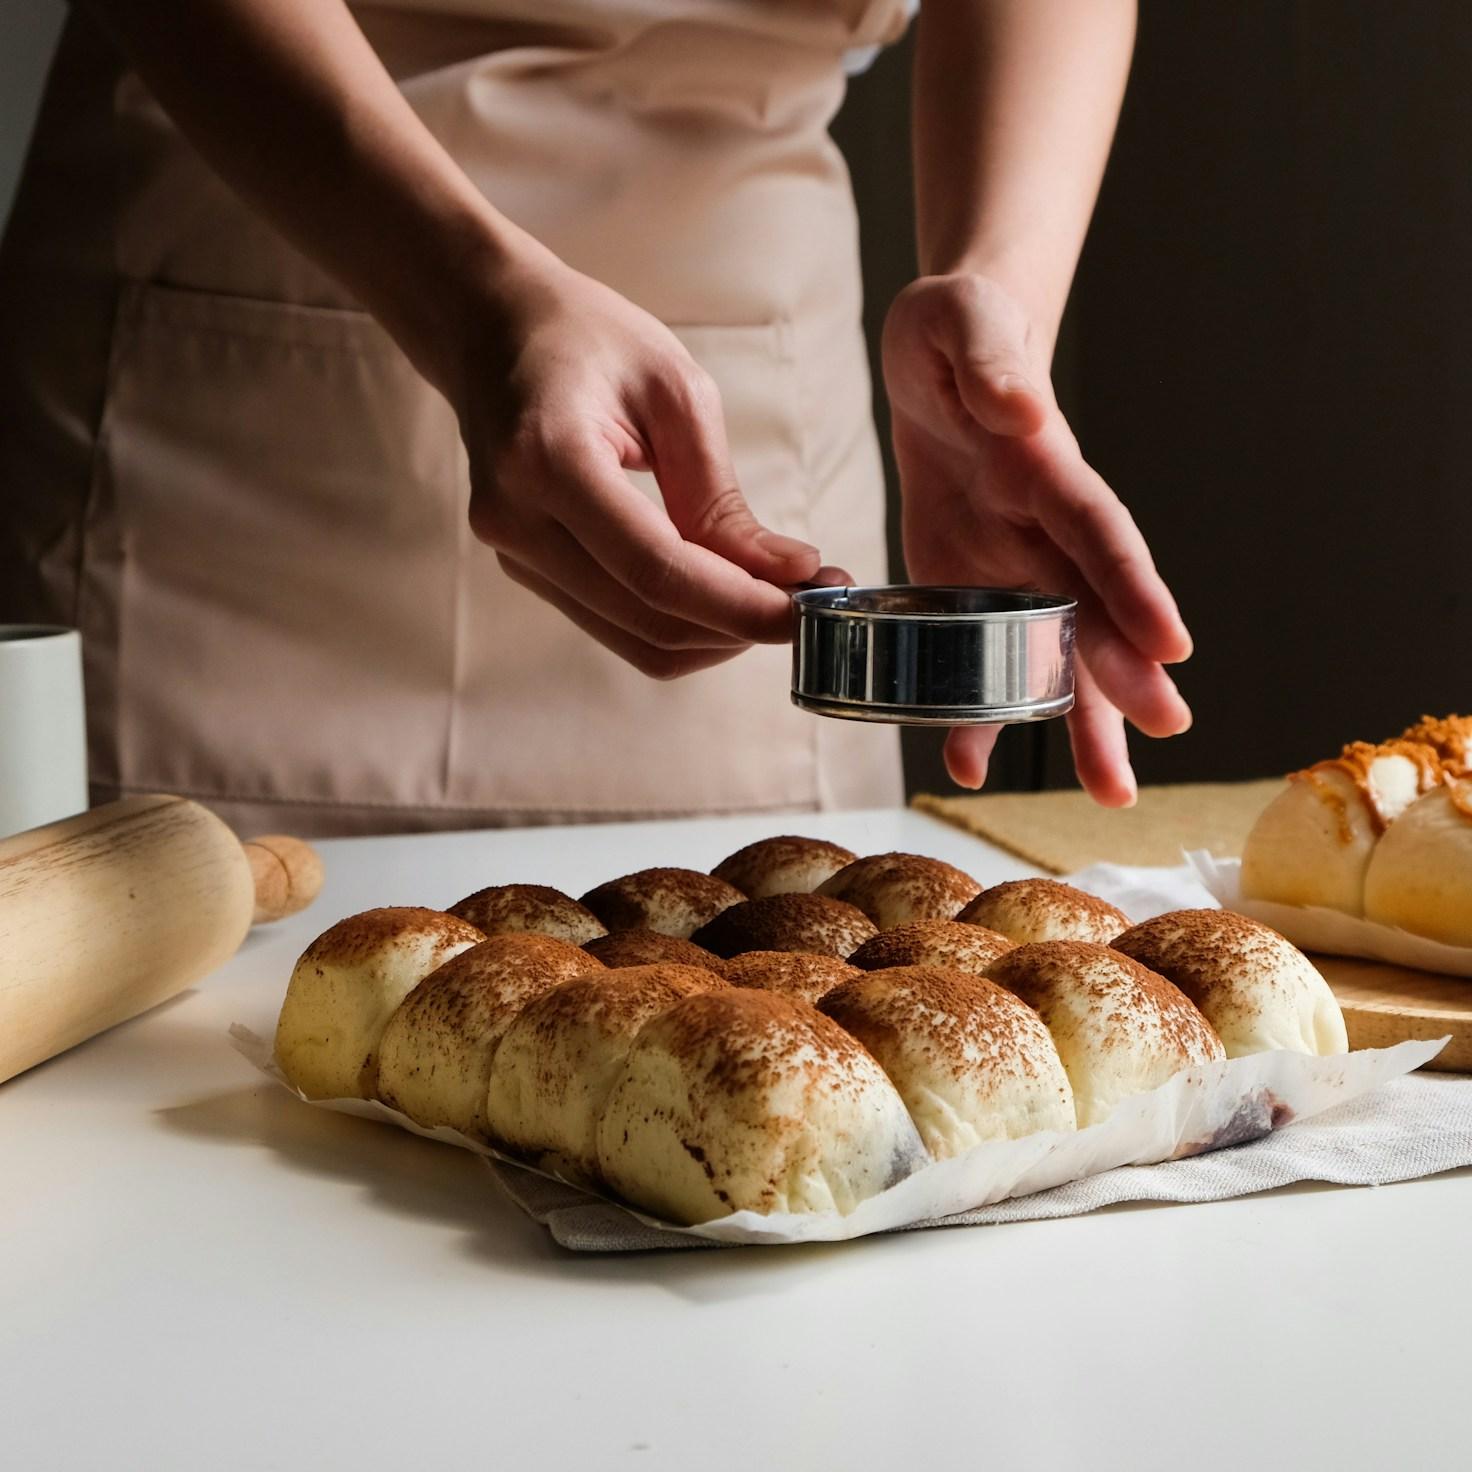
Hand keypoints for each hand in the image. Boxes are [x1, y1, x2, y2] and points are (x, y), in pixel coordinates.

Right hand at [449, 256, 819, 678]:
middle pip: (649, 620)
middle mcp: (517, 521)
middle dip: (740, 624)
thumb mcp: (674, 390)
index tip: (808, 608)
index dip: (739, 604)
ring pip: (637, 641)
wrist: (490, 328)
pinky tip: (725, 590)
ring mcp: (514, 555)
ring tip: (775, 595)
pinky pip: (619, 625)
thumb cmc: (586, 339)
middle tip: (810, 599)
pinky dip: (683, 622)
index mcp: (549, 460)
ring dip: (716, 634)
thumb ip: (722, 497)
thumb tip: (787, 575)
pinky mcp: (528, 570)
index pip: (657, 569)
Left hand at [883, 274, 1192, 804]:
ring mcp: (1013, 564)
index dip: (1131, 586)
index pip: (1097, 532)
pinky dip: (975, 711)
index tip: (1171, 646)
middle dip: (1124, 673)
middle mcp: (1042, 528)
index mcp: (1045, 467)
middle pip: (1093, 610)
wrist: (940, 359)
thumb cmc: (955, 334)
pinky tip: (968, 762)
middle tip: (1161, 737)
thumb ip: (989, 360)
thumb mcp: (958, 324)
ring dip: (1078, 721)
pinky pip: (979, 657)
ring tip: (1108, 791)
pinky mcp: (970, 587)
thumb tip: (1022, 409)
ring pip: (1055, 652)